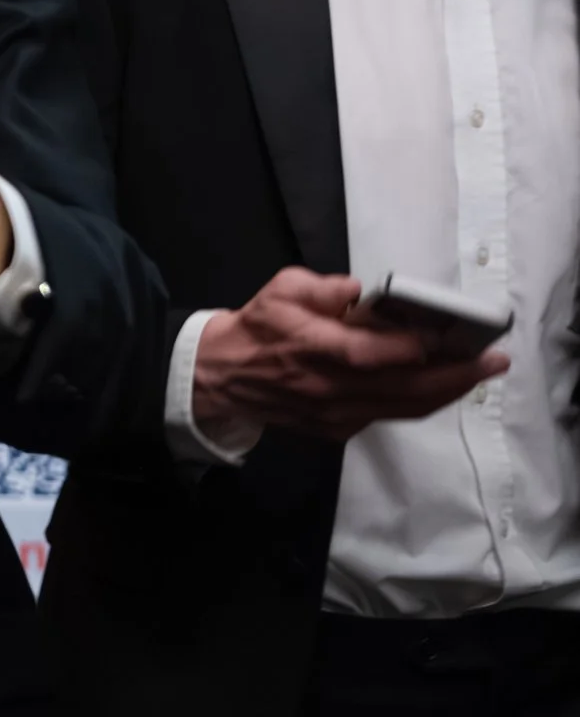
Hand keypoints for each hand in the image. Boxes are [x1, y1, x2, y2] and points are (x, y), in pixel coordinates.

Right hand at [193, 268, 507, 443]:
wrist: (224, 376)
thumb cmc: (257, 328)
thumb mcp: (279, 290)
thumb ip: (319, 288)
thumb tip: (355, 291)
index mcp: (309, 348)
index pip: (365, 354)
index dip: (406, 349)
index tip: (442, 337)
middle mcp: (326, 387)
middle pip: (400, 389)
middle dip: (453, 376)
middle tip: (492, 362)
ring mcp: (332, 413)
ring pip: (401, 408)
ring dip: (446, 393)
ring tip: (479, 375)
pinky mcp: (335, 428)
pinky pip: (387, 416)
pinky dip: (418, 403)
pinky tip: (439, 387)